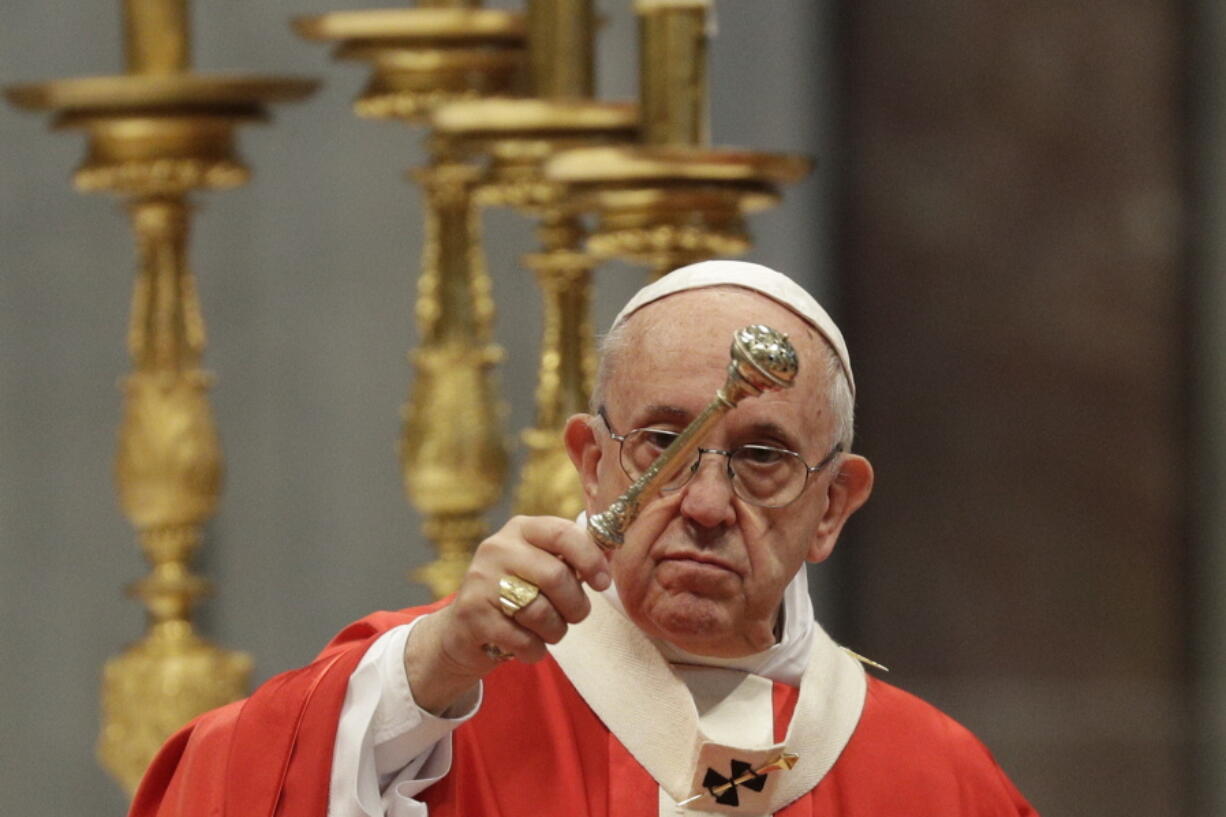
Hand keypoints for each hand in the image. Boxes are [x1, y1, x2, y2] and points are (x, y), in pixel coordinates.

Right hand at [404, 516, 610, 714]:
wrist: (462, 631)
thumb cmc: (517, 595)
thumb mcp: (539, 566)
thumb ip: (570, 558)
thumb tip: (612, 552)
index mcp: (521, 529)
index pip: (563, 533)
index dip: (590, 559)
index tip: (602, 582)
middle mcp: (497, 548)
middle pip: (556, 576)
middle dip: (576, 606)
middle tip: (574, 616)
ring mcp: (481, 581)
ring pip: (541, 612)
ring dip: (555, 631)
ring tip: (547, 631)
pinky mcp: (472, 615)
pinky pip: (523, 640)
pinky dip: (534, 650)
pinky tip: (525, 645)